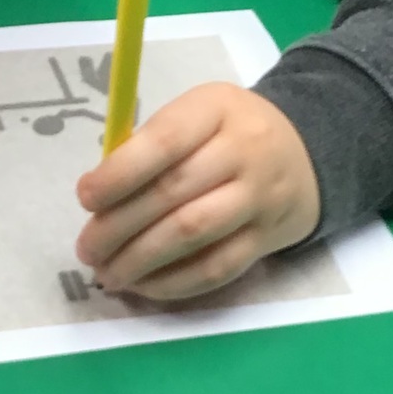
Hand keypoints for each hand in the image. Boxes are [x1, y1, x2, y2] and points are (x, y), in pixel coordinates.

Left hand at [76, 83, 320, 300]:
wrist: (306, 153)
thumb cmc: (229, 132)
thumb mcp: (197, 113)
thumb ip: (151, 147)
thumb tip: (98, 198)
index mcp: (216, 108)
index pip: (164, 141)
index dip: (119, 174)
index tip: (85, 198)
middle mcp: (244, 150)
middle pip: (173, 192)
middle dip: (119, 226)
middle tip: (87, 248)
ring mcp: (260, 198)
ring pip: (193, 233)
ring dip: (141, 259)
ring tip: (107, 273)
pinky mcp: (267, 238)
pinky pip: (216, 268)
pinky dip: (173, 282)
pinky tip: (143, 285)